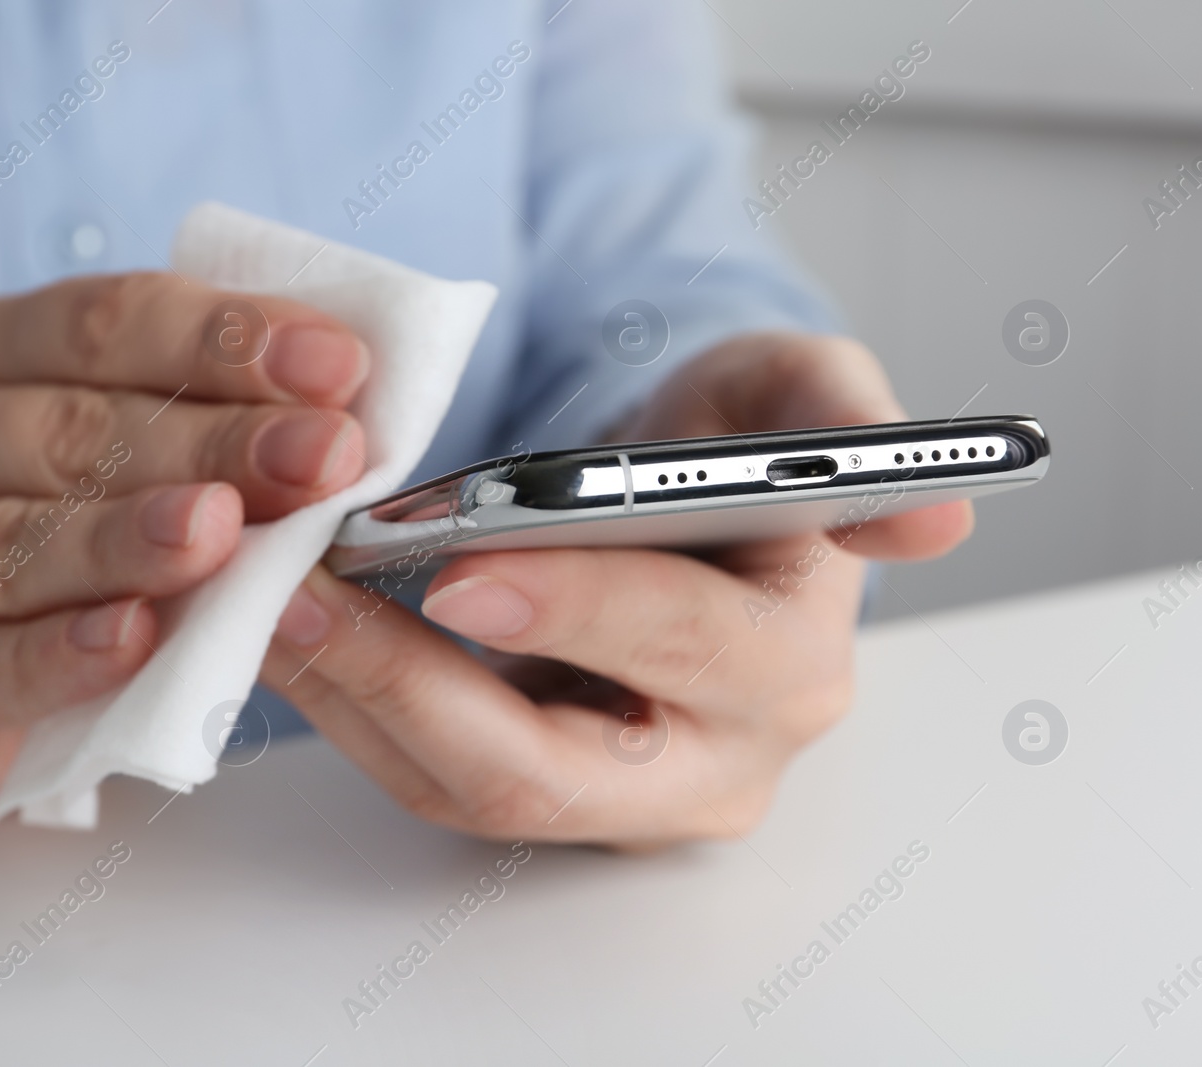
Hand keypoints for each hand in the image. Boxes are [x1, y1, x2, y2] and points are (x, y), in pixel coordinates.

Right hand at [0, 272, 369, 820]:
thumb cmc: (41, 556)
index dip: (223, 338)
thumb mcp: (108, 470)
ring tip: (222, 534)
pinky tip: (130, 642)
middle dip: (212, 440)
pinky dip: (52, 656)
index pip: (103, 321)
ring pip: (9, 541)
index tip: (341, 367)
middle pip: (70, 427)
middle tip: (324, 459)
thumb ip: (195, 432)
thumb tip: (342, 414)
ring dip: (126, 537)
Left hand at [260, 331, 970, 845]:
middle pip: (546, 766)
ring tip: (266, 600)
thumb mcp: (793, 390)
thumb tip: (936, 510)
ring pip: (463, 781)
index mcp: (787, 661)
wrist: (680, 501)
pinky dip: (350, 704)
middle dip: (413, 685)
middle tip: (307, 596)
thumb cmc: (731, 441)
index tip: (462, 566)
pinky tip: (291, 629)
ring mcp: (612, 793)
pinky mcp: (534, 787)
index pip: (688, 647)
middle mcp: (709, 757)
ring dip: (353, 696)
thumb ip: (845, 419)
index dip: (581, 611)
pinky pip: (426, 770)